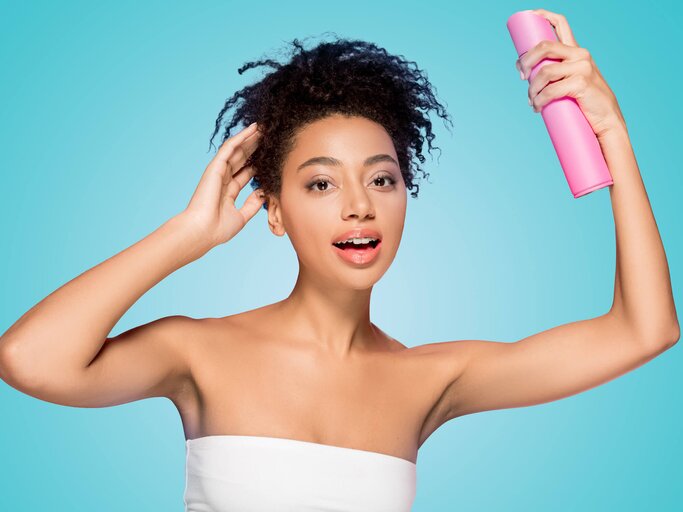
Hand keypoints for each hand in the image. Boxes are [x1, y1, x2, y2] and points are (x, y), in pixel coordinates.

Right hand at [180, 122, 264, 248]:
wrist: (202, 231)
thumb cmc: (218, 229)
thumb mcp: (241, 217)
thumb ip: (252, 205)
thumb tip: (264, 194)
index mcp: (228, 192)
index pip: (246, 173)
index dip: (257, 164)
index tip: (270, 156)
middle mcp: (223, 180)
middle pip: (242, 159)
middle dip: (255, 148)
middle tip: (269, 137)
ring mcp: (218, 172)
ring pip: (237, 150)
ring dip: (250, 139)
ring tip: (263, 128)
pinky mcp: (215, 167)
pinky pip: (230, 148)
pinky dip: (241, 137)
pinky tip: (252, 129)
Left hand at [516, 9, 625, 139]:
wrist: (606, 121)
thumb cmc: (585, 103)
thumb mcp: (571, 82)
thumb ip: (556, 74)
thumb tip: (528, 76)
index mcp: (576, 52)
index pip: (561, 23)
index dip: (543, 15)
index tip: (528, 16)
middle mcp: (580, 55)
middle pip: (544, 46)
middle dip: (526, 60)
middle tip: (521, 76)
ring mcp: (582, 67)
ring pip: (544, 72)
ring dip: (532, 89)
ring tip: (532, 102)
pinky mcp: (581, 83)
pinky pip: (550, 90)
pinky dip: (539, 100)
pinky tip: (537, 107)